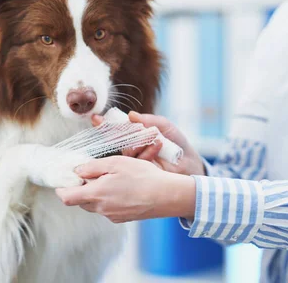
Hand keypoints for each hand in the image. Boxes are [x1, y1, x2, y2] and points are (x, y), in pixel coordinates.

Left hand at [55, 156, 195, 222]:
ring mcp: (112, 216)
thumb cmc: (143, 176)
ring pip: (96, 205)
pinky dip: (110, 199)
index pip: (67, 198)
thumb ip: (93, 167)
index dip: (61, 189)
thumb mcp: (116, 163)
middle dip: (82, 189)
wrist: (166, 195)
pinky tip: (124, 189)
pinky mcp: (122, 218)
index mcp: (96, 194)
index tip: (64, 180)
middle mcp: (101, 208)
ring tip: (113, 180)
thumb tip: (78, 171)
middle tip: (94, 174)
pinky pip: (108, 209)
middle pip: (81, 201)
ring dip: (97, 194)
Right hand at [91, 112, 205, 176]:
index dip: (106, 125)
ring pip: (128, 151)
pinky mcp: (141, 172)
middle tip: (140, 130)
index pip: (118, 130)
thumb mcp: (166, 127)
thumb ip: (150, 120)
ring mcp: (136, 162)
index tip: (96, 119)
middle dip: (124, 134)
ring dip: (139, 142)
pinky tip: (158, 145)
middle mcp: (133, 149)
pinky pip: (139, 161)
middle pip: (119, 140)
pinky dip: (148, 151)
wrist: (191, 165)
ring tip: (156, 139)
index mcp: (136, 137)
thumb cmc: (178, 144)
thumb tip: (131, 115)